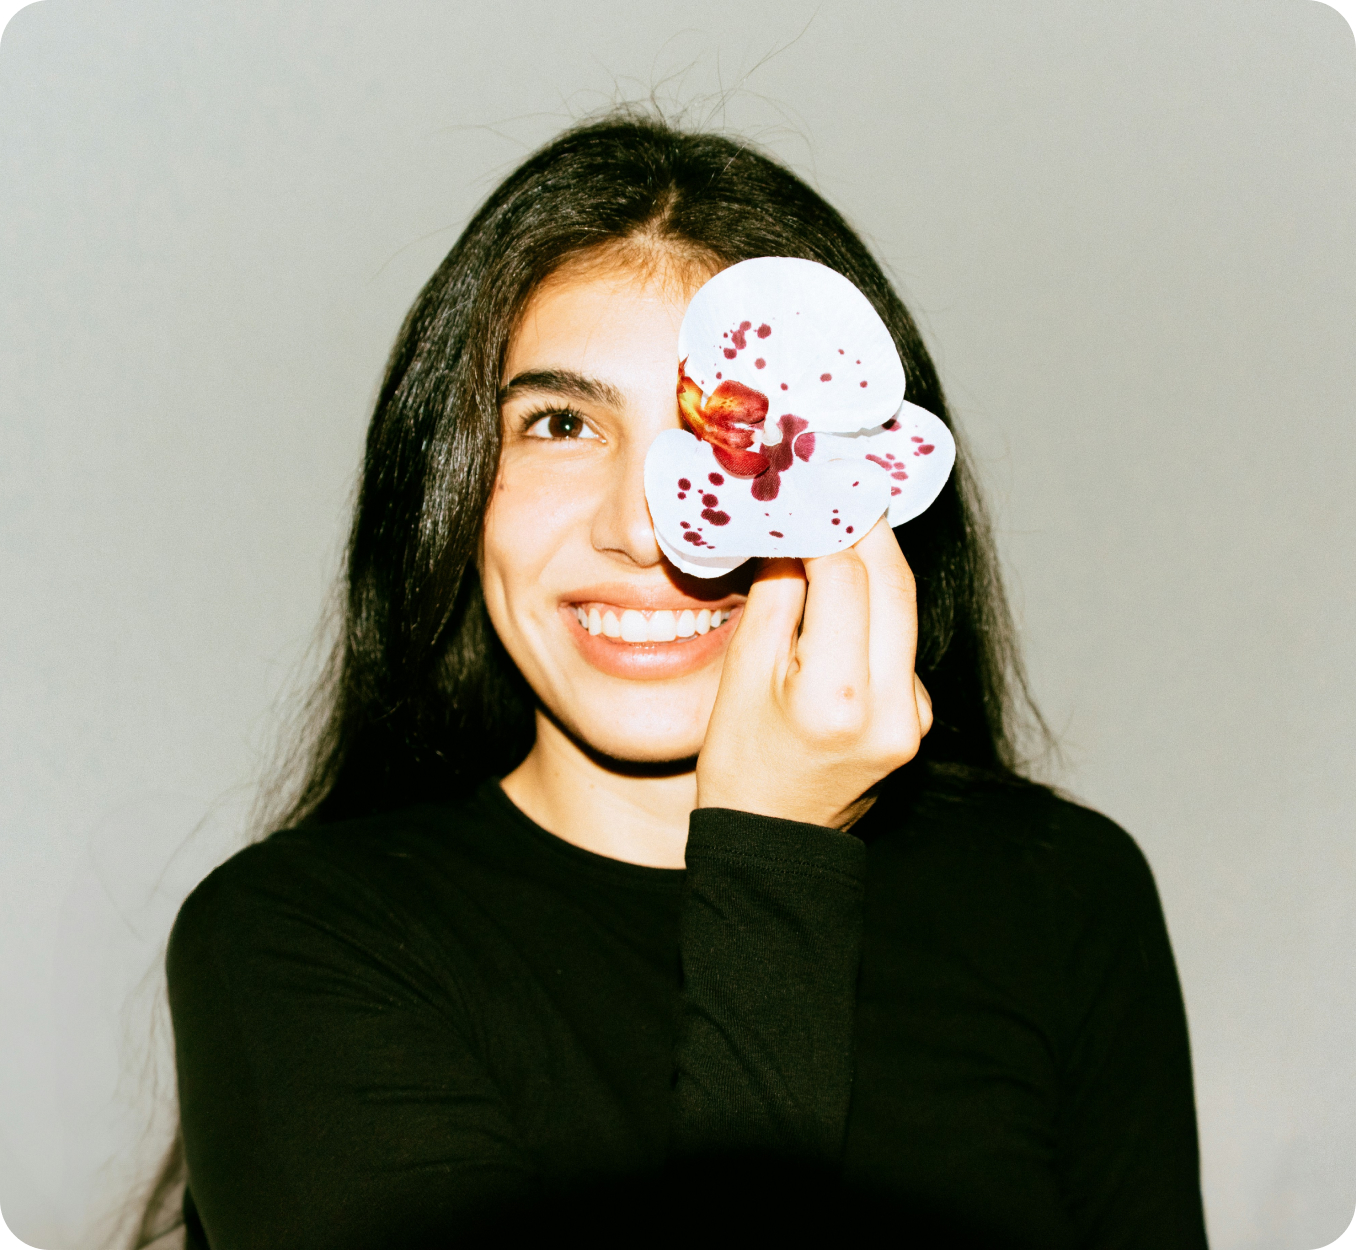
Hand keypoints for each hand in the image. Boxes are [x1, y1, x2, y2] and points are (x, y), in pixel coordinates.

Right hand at [695, 517, 932, 828]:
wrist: (774, 842)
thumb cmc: (742, 763)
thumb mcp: (742, 676)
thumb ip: (777, 595)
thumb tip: (794, 530)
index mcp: (837, 697)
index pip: (845, 577)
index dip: (825, 524)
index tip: (807, 491)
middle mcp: (892, 706)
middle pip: (893, 583)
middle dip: (865, 527)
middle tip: (837, 487)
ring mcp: (915, 716)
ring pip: (903, 609)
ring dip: (875, 562)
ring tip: (840, 524)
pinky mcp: (920, 719)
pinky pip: (901, 643)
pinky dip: (877, 608)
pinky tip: (848, 589)